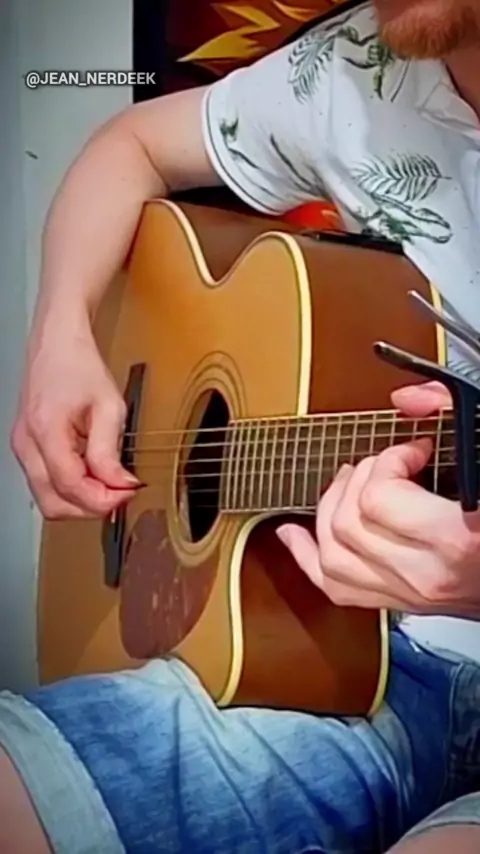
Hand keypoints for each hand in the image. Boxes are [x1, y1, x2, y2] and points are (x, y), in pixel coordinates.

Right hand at [11, 317, 139, 518]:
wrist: (57, 344)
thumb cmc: (78, 365)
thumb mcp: (108, 406)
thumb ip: (110, 450)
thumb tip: (119, 484)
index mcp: (45, 430)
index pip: (71, 486)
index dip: (102, 498)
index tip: (127, 492)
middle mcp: (26, 444)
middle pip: (54, 504)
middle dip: (91, 507)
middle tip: (121, 494)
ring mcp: (23, 449)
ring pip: (48, 500)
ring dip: (81, 501)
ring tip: (109, 484)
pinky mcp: (27, 450)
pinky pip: (47, 485)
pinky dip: (71, 489)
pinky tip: (93, 475)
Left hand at [277, 382, 479, 613]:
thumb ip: (459, 414)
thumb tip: (408, 398)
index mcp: (455, 541)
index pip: (380, 500)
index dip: (387, 460)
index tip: (412, 449)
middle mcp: (425, 575)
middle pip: (347, 523)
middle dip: (356, 477)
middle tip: (383, 462)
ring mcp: (410, 594)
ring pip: (332, 557)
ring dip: (328, 510)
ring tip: (349, 484)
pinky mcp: (403, 602)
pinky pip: (335, 587)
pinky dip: (307, 559)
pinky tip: (293, 536)